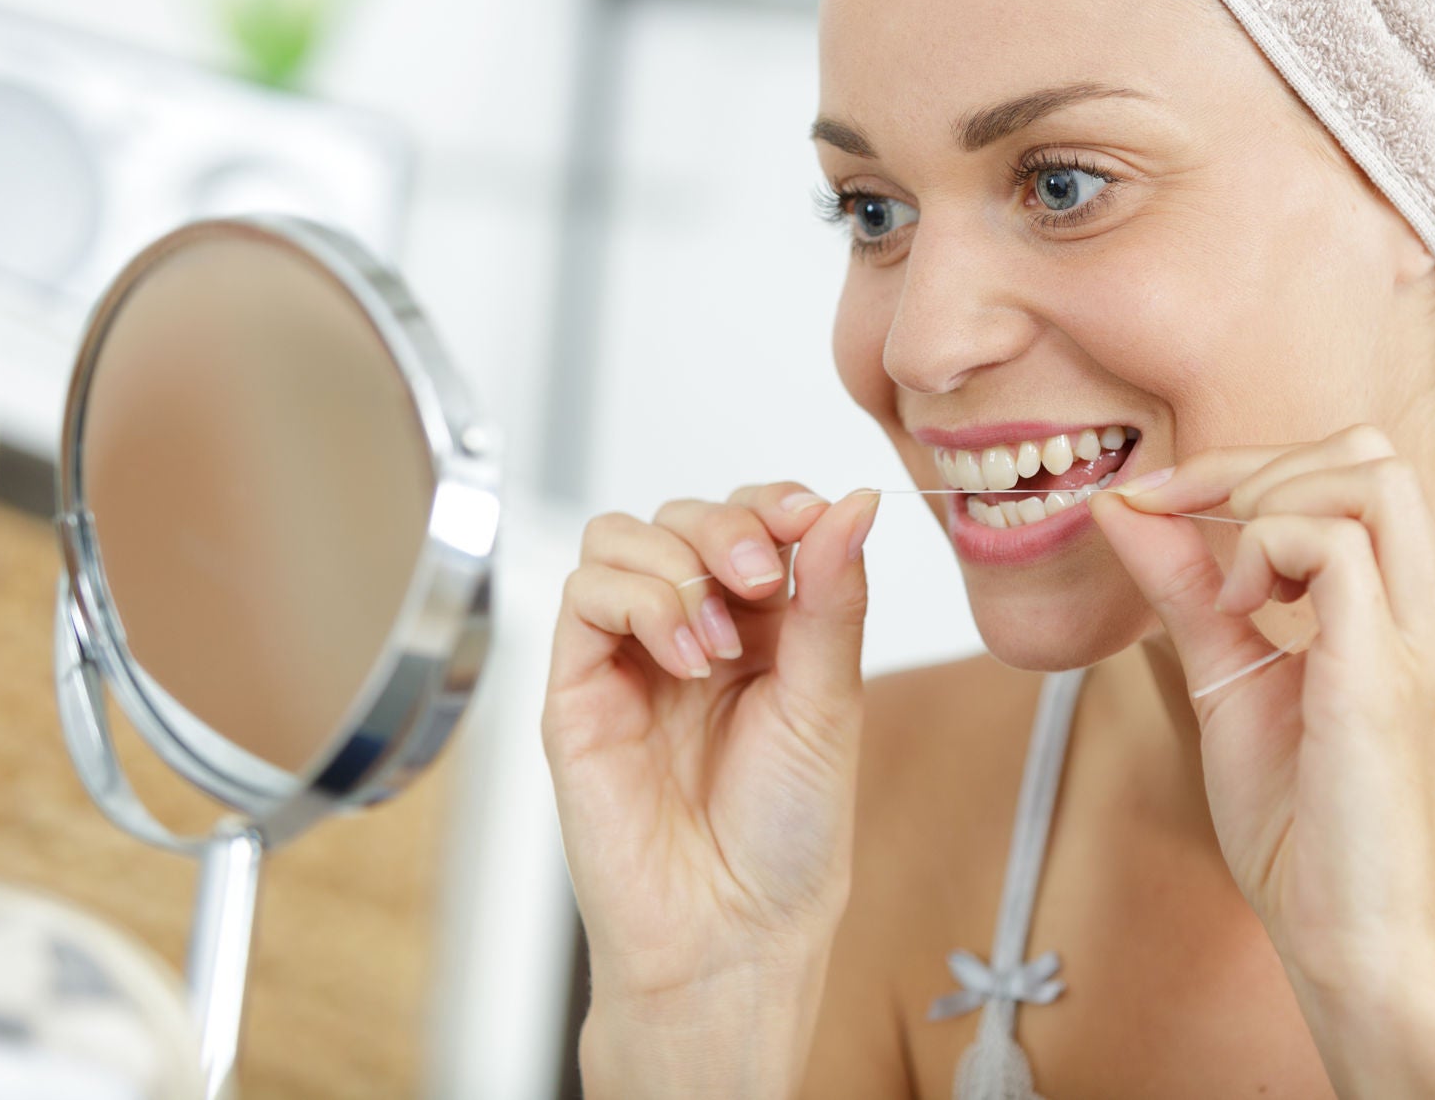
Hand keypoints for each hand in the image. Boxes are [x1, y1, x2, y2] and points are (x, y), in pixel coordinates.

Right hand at [541, 483, 882, 1014]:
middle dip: (728, 527)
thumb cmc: (787, 837)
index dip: (774, 502)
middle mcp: (694, 632)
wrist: (732, 932)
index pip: (752, 518)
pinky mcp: (578, 688)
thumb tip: (856, 502)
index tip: (808, 517)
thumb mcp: (830, 701)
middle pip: (684, 515)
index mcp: (766, 629)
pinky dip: (639, 602)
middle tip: (762, 579)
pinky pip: (583, 595)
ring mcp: (631, 657)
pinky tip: (685, 660)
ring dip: (677, 563)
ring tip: (720, 642)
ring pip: (620, 538)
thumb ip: (832, 597)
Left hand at [1087, 425, 1434, 1006]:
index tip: (1163, 506)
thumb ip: (1187, 589)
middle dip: (1257, 465)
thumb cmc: (1305, 834)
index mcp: (1421, 611)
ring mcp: (1431, 639)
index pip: (1357, 472)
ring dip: (1267, 499)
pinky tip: (1239, 609)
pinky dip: (1265, 548)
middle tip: (1184, 522)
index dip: (1251, 468)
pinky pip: (1337, 545)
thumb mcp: (1232, 682)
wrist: (1359, 949)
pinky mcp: (1394, 676)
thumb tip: (1123, 506)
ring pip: (1368, 475)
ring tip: (1228, 583)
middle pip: (1370, 453)